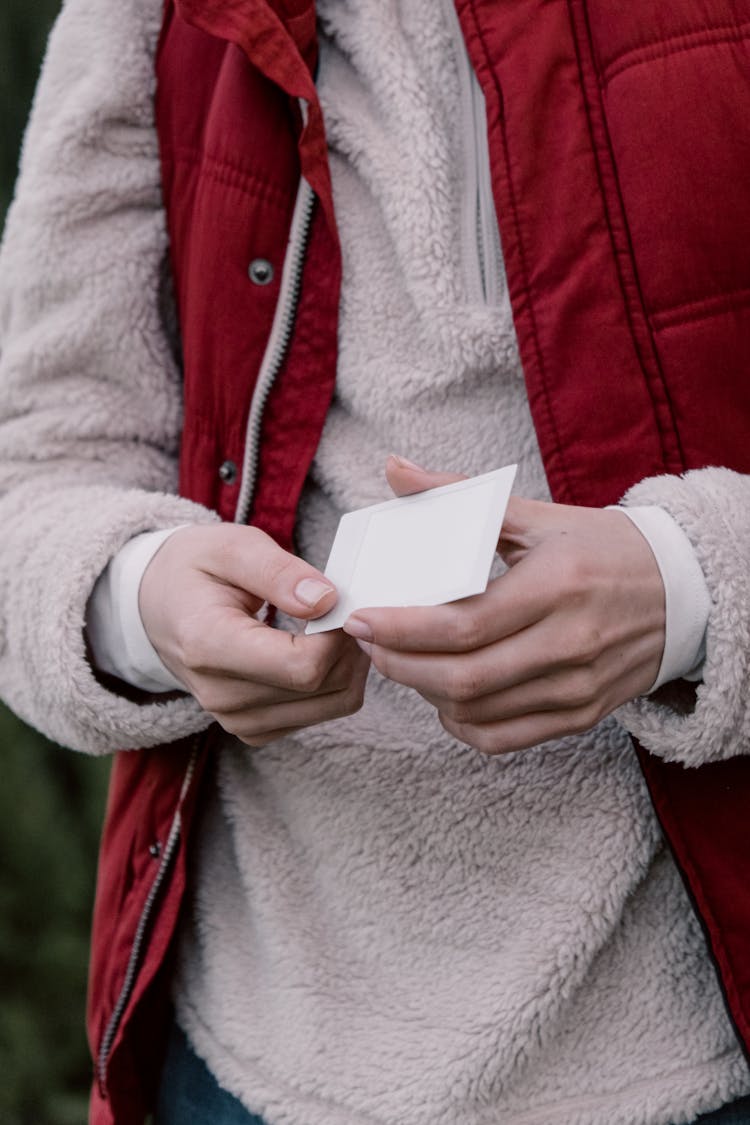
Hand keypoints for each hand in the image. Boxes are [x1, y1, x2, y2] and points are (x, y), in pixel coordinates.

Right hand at [139, 524, 368, 745]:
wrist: (158, 606)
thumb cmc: (195, 571)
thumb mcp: (231, 547)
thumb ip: (278, 571)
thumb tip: (326, 601)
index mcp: (208, 645)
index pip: (301, 667)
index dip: (336, 635)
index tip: (338, 601)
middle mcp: (219, 693)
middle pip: (319, 687)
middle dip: (346, 646)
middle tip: (342, 608)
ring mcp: (234, 718)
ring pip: (328, 706)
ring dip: (346, 666)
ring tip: (332, 626)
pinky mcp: (252, 728)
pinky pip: (318, 716)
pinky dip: (333, 685)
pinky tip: (319, 652)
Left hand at [342, 456, 664, 754]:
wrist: (681, 591)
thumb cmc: (600, 547)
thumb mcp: (537, 514)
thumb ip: (460, 495)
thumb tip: (393, 470)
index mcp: (556, 585)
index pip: (464, 624)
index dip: (403, 629)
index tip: (362, 620)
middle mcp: (569, 642)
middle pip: (464, 677)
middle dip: (401, 665)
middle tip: (370, 645)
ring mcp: (578, 685)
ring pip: (479, 711)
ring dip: (425, 693)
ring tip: (402, 663)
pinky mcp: (582, 713)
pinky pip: (506, 737)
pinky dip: (463, 725)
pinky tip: (444, 699)